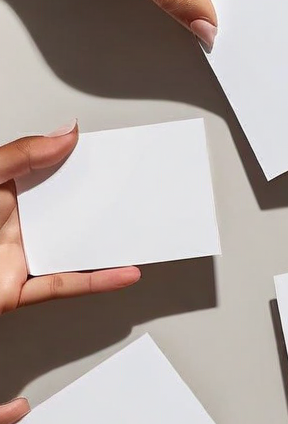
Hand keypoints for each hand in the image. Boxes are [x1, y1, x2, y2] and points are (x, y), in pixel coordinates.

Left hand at [0, 124, 140, 315]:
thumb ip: (22, 155)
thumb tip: (63, 134)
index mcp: (0, 192)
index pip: (48, 173)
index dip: (78, 164)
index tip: (109, 156)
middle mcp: (10, 224)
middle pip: (66, 212)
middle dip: (101, 203)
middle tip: (133, 191)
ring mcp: (15, 257)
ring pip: (71, 249)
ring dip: (106, 243)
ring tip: (139, 230)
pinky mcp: (18, 289)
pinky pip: (65, 284)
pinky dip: (97, 281)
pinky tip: (123, 273)